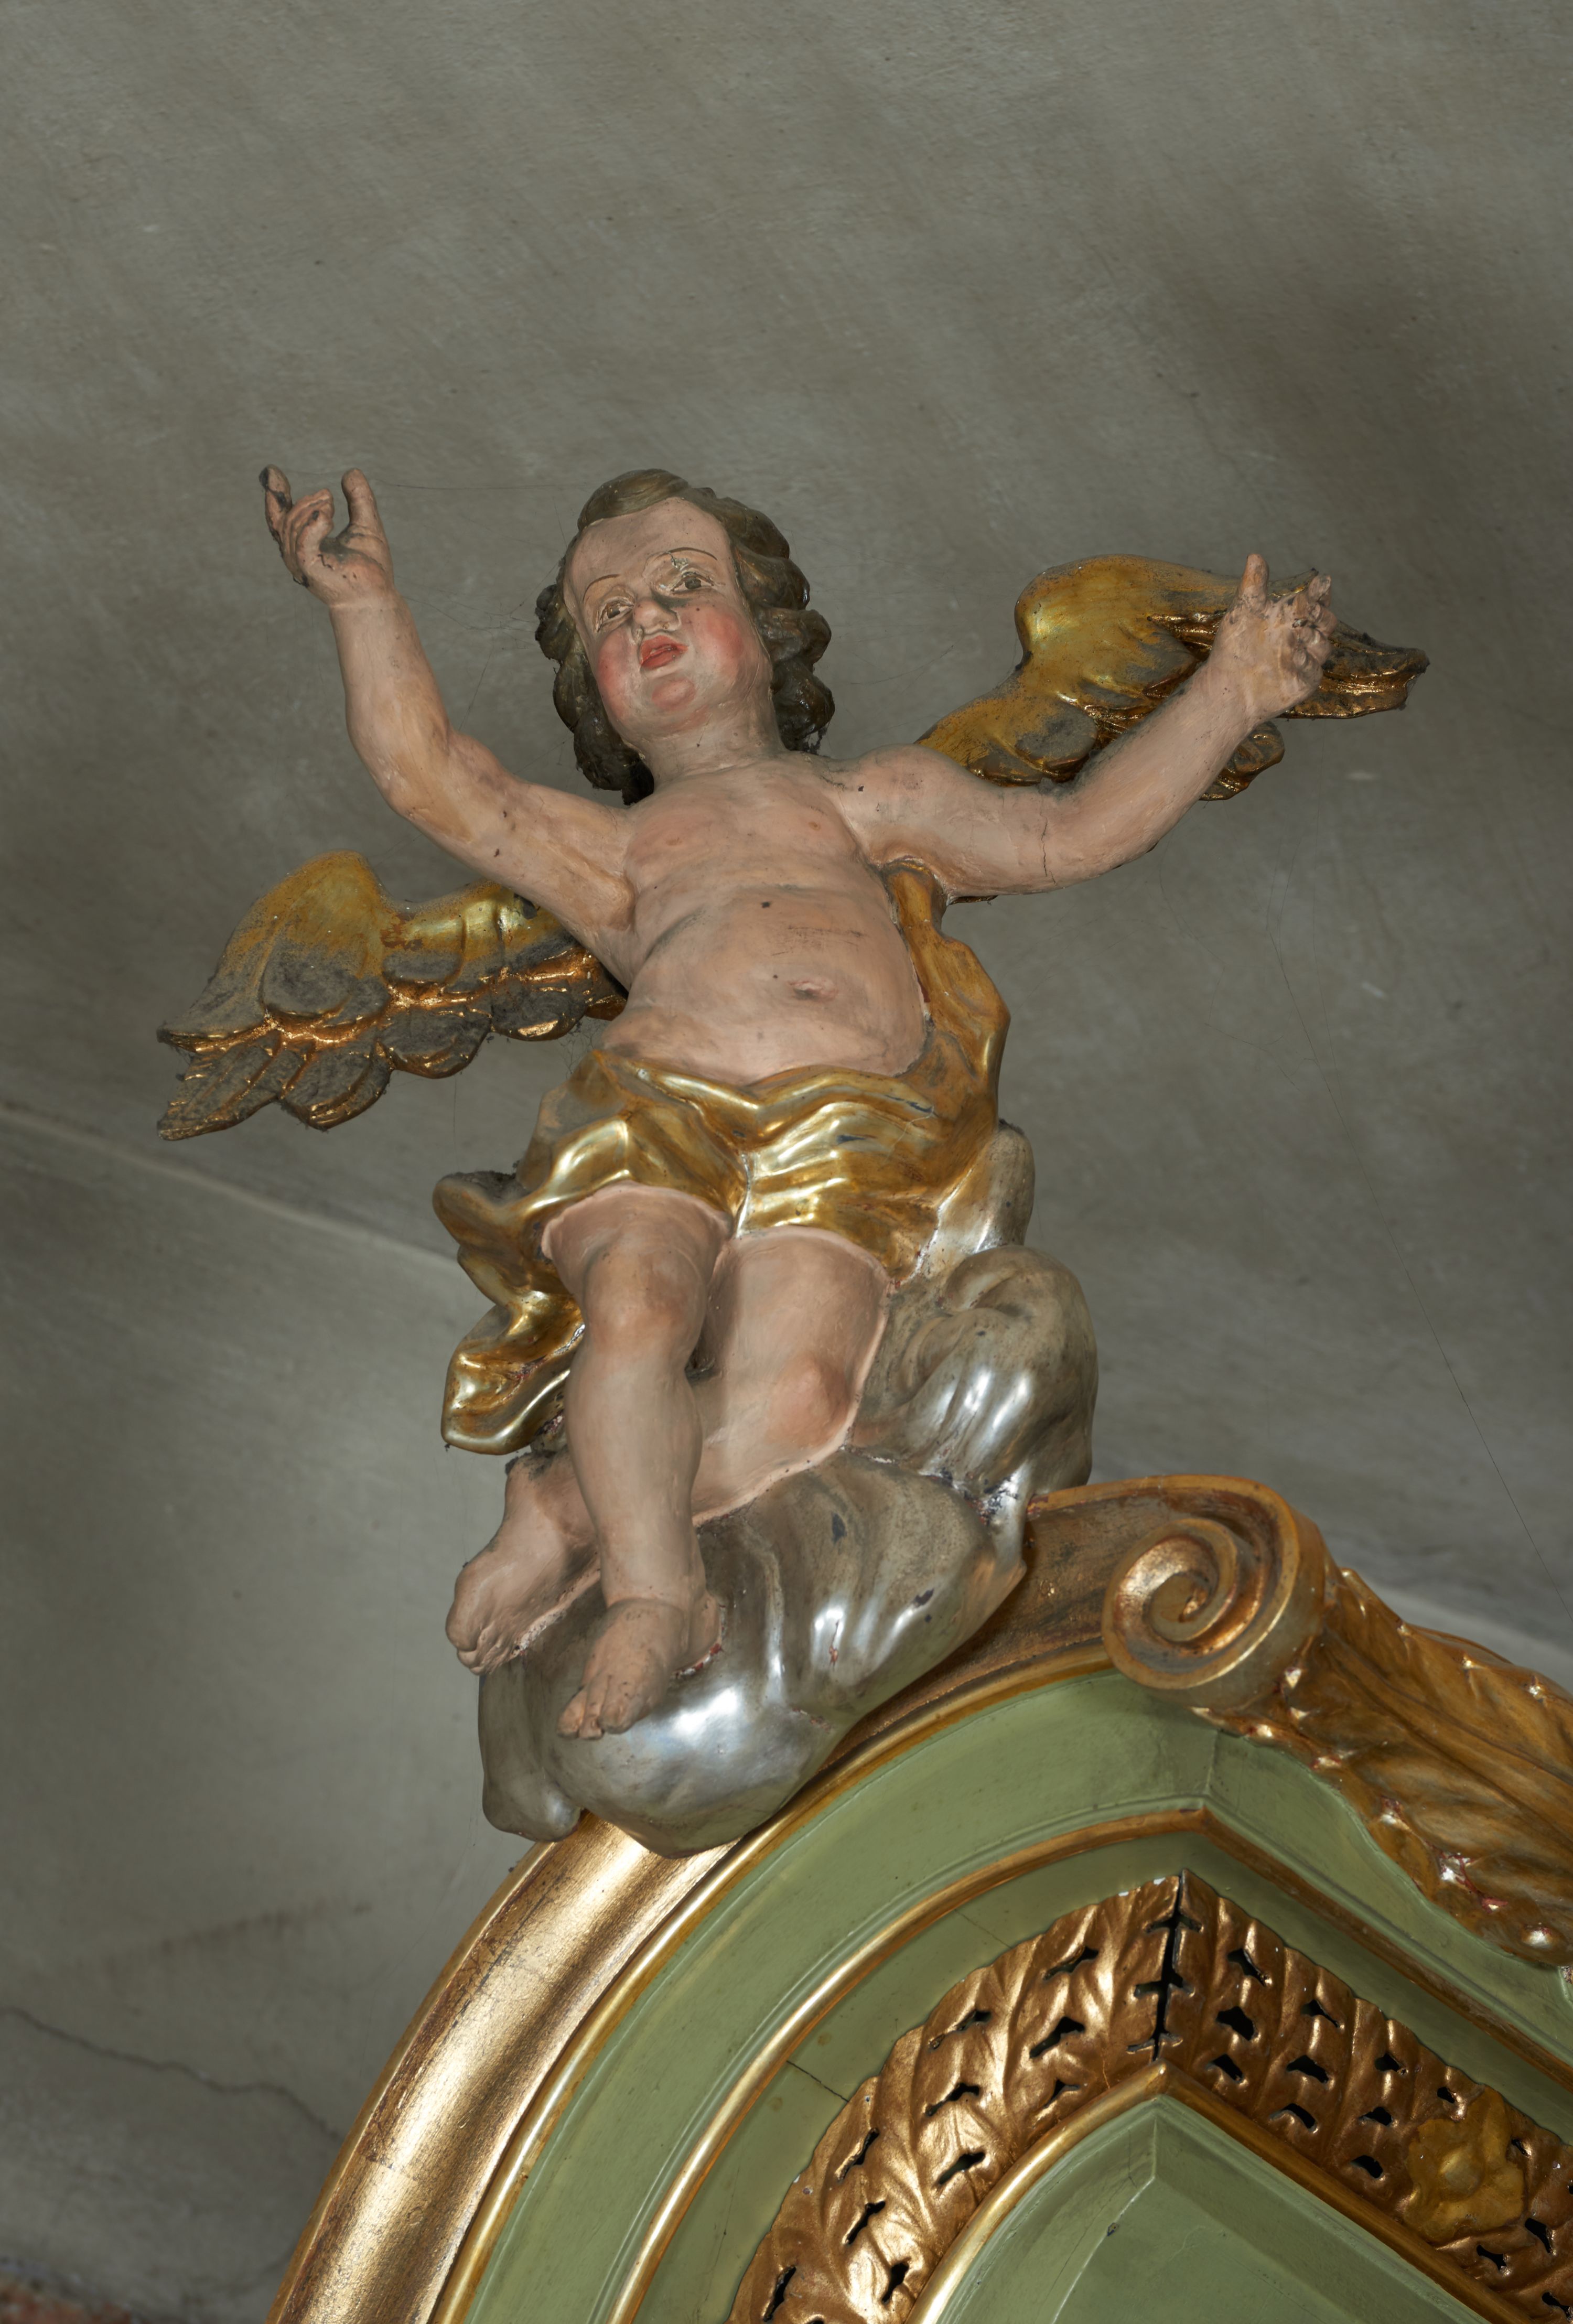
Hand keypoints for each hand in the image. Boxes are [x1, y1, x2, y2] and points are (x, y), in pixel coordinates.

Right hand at [261, 465, 394, 608]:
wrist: (377, 597)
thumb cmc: (370, 568)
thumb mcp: (366, 524)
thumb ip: (359, 499)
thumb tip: (351, 472)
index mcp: (305, 544)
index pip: (280, 518)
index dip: (274, 495)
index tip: (273, 472)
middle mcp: (298, 555)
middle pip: (285, 520)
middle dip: (304, 502)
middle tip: (327, 494)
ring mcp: (302, 564)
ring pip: (292, 528)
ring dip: (311, 510)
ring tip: (331, 504)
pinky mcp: (311, 571)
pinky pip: (303, 543)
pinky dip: (313, 525)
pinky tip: (327, 516)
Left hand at [1209, 554, 1334, 721]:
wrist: (1227, 686)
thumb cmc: (1234, 647)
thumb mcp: (1243, 611)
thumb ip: (1254, 585)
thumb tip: (1254, 555)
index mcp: (1291, 616)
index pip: (1315, 600)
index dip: (1321, 591)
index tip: (1321, 582)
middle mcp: (1302, 636)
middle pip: (1327, 621)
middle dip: (1320, 614)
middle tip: (1308, 609)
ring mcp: (1306, 659)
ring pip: (1323, 645)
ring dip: (1313, 639)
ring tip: (1296, 636)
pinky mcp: (1305, 681)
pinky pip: (1314, 670)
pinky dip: (1306, 662)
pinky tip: (1294, 656)